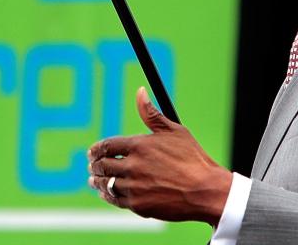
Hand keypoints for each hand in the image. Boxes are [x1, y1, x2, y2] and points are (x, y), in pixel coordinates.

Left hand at [87, 87, 232, 224]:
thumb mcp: (174, 131)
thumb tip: (140, 92)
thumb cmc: (193, 159)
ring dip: (97, 181)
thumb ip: (152, 114)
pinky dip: (108, 196)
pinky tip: (107, 193)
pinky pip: (116, 200)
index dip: (96, 149)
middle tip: (91, 165)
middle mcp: (133, 166)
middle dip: (94, 164)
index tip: (92, 151)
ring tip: (93, 180)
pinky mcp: (138, 205)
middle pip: (103, 165)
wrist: (205, 191)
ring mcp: (134, 187)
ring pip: (106, 184)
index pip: (107, 146)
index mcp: (139, 145)